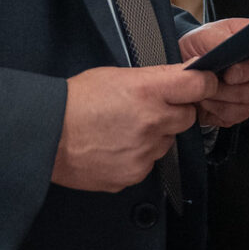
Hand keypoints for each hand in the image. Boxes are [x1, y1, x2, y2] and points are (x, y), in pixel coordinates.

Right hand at [52, 65, 216, 191]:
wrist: (46, 135)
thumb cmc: (75, 102)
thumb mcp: (116, 75)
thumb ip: (153, 79)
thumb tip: (179, 80)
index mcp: (148, 90)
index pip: (199, 85)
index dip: (203, 84)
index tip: (200, 86)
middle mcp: (152, 120)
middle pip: (187, 116)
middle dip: (174, 112)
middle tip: (148, 110)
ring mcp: (145, 150)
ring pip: (167, 141)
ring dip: (155, 136)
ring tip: (123, 129)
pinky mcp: (135, 173)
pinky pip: (149, 163)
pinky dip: (138, 156)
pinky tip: (116, 147)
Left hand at [179, 18, 248, 127]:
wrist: (181, 73)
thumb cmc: (198, 48)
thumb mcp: (205, 35)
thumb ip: (222, 39)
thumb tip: (234, 47)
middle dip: (247, 72)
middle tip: (227, 73)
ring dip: (226, 92)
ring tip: (206, 86)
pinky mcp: (242, 111)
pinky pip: (238, 113)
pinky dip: (219, 107)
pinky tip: (206, 99)